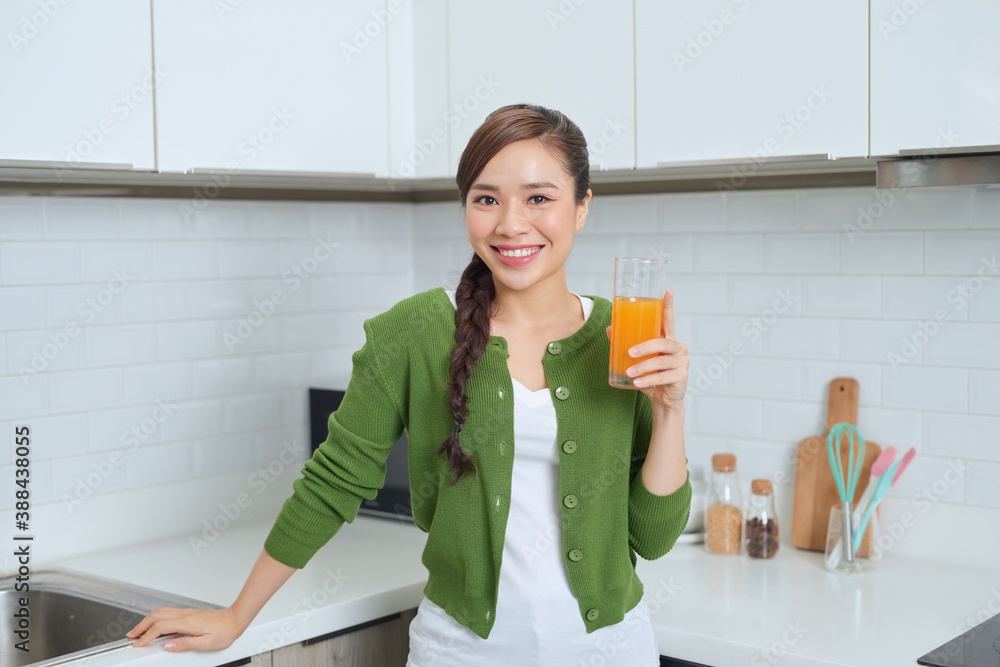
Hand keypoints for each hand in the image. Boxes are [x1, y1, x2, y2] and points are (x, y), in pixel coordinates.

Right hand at [126, 606, 244, 651]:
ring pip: (161, 612)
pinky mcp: (189, 613)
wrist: (234, 620)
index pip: (160, 628)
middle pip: (157, 616)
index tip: (139, 644)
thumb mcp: (206, 643)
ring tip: (139, 631)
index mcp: (187, 622)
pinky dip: (156, 618)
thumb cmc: (224, 632)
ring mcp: (186, 612)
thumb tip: (168, 646)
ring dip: (147, 620)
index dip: (147, 636)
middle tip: (132, 636)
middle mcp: (185, 615)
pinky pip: (168, 613)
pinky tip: (155, 625)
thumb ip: (185, 644)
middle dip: (141, 626)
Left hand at [606, 289, 687, 413]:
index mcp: (668, 340)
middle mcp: (678, 348)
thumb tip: (610, 329)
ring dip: (643, 367)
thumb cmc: (651, 376)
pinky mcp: (682, 376)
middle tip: (630, 353)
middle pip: (663, 342)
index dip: (668, 306)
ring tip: (629, 373)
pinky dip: (649, 380)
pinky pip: (663, 376)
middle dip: (645, 347)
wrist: (662, 400)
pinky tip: (638, 383)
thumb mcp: (638, 361)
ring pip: (661, 361)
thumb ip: (626, 344)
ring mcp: (682, 362)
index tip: (668, 291)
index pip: (669, 321)